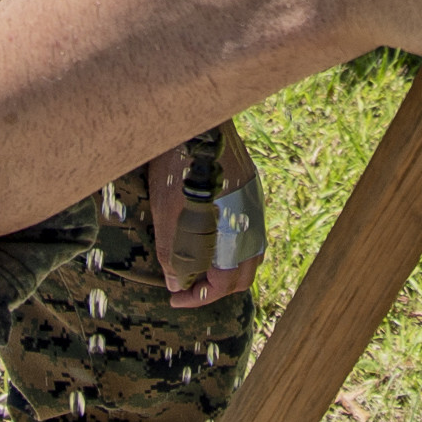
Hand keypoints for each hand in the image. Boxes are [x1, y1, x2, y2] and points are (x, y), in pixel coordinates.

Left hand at [146, 138, 253, 309]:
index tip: (174, 297)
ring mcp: (255, 206)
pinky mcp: (251, 191)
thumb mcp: (167, 216)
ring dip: (225, 268)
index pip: (222, 285)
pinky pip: (249, 232)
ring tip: (197, 267)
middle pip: (242, 276)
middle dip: (214, 288)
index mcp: (233, 235)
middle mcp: (252, 224)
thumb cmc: (177, 171)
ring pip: (249, 255)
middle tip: (186, 287)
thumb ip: (174, 255)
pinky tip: (209, 238)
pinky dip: (231, 247)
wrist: (197, 123)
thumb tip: (176, 284)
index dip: (197, 297)